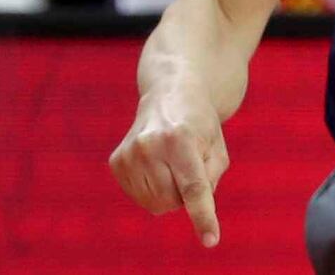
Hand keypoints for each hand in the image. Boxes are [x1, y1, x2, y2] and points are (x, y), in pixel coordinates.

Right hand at [111, 88, 231, 247]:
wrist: (169, 94)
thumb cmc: (200, 126)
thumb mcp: (217, 149)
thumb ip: (209, 182)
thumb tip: (187, 207)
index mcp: (181, 139)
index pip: (194, 188)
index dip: (203, 216)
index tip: (211, 239)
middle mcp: (150, 146)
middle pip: (173, 201)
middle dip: (185, 192)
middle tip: (187, 163)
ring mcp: (129, 154)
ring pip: (155, 204)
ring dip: (169, 191)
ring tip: (171, 161)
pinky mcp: (116, 162)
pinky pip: (140, 198)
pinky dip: (152, 188)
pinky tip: (155, 163)